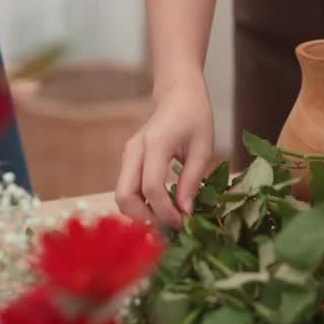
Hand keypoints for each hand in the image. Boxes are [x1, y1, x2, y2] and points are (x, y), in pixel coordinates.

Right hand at [115, 80, 214, 227]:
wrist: (177, 94)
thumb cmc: (194, 116)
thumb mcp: (202, 147)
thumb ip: (191, 180)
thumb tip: (185, 213)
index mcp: (155, 143)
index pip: (152, 188)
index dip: (166, 212)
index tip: (183, 223)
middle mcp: (134, 150)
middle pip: (124, 195)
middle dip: (143, 218)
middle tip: (168, 229)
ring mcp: (127, 155)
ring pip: (121, 195)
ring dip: (139, 213)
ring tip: (166, 221)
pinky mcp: (128, 160)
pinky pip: (127, 188)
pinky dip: (139, 204)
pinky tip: (160, 209)